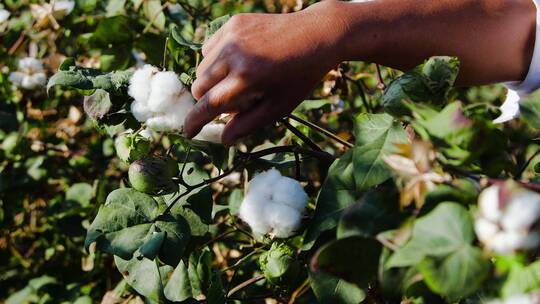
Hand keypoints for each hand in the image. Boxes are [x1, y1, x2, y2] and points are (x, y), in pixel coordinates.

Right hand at [184, 1, 345, 144]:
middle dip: (208, 99)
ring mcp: (232, 35)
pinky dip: (217, 60)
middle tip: (230, 101)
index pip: (209, 104)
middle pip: (199, 86)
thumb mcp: (279, 106)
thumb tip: (224, 140)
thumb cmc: (299, 76)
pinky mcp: (233, 23)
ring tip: (237, 80)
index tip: (188, 131)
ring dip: (212, 80)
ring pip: (202, 67)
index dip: (195, 121)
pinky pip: (210, 48)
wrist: (316, 35)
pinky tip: (238, 61)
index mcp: (247, 79)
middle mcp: (234, 55)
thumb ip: (248, 124)